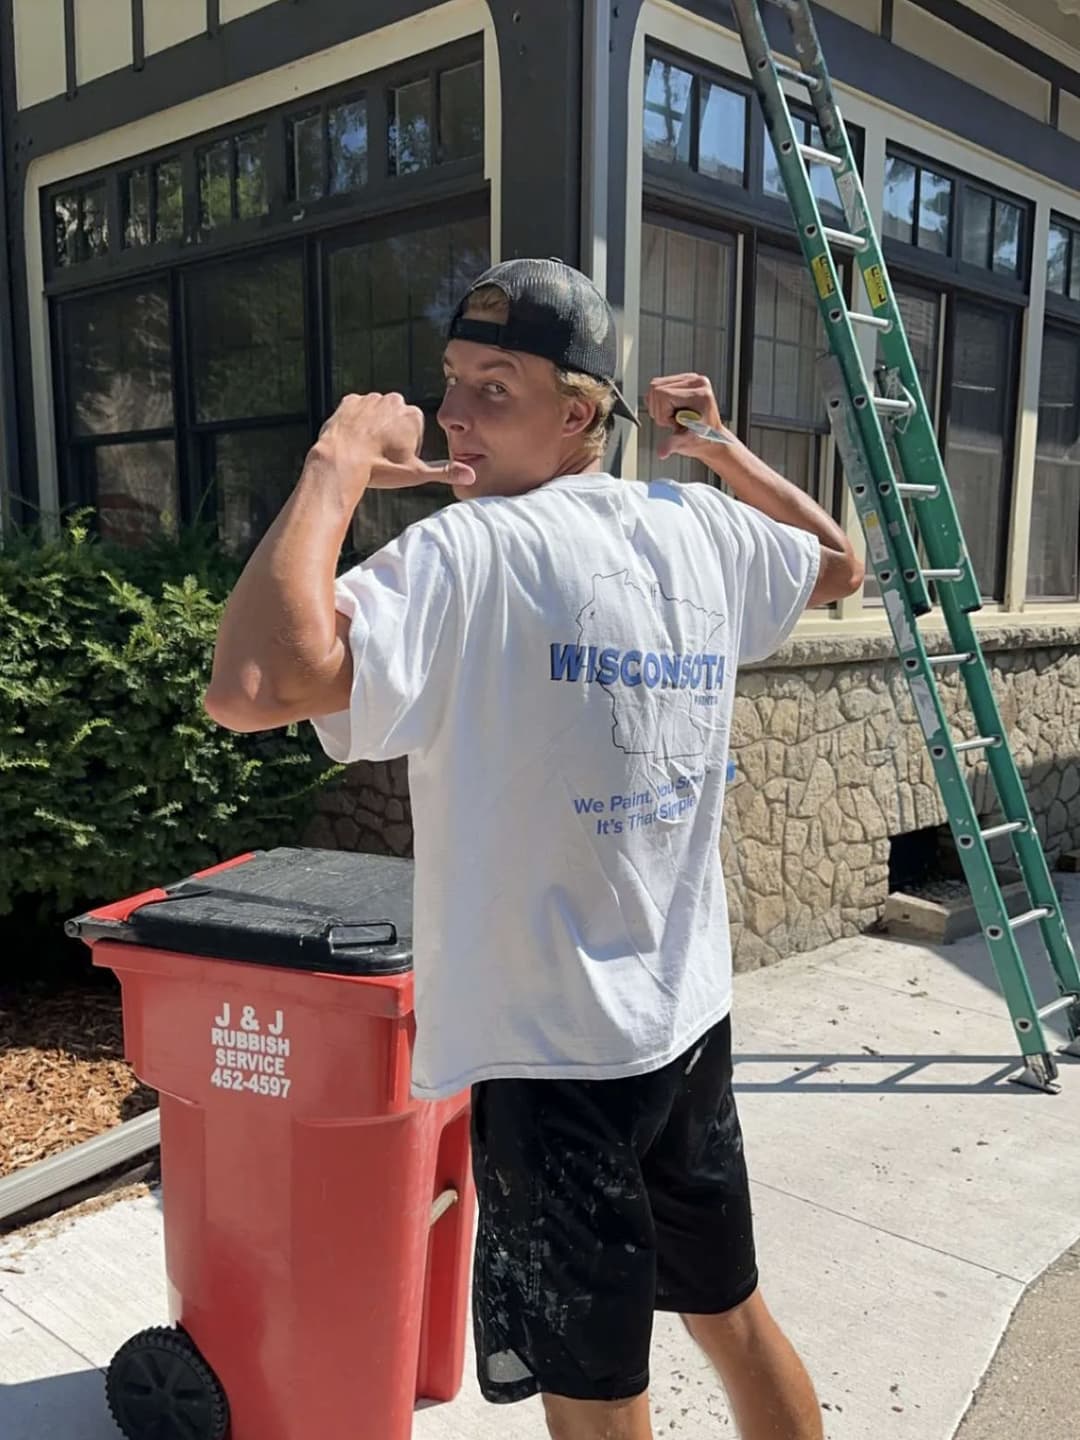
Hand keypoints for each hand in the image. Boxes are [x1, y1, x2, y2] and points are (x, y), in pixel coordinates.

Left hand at [311, 393, 475, 496]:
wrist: (341, 460)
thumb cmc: (380, 468)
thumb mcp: (417, 473)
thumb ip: (445, 472)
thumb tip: (471, 476)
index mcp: (413, 415)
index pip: (414, 431)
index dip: (406, 449)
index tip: (396, 461)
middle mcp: (394, 400)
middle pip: (395, 420)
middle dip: (390, 435)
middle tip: (380, 456)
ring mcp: (370, 398)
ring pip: (375, 415)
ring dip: (372, 428)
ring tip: (365, 449)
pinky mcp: (349, 400)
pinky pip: (355, 411)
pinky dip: (354, 423)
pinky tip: (352, 439)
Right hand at [645, 373, 727, 459]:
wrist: (711, 437)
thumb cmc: (703, 439)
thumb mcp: (686, 442)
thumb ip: (672, 444)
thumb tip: (661, 452)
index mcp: (700, 394)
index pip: (662, 394)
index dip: (662, 413)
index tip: (675, 424)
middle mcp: (697, 382)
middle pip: (656, 388)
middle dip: (660, 410)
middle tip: (674, 421)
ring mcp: (691, 379)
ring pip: (655, 386)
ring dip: (659, 406)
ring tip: (674, 416)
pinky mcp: (685, 380)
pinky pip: (659, 386)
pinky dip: (660, 402)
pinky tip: (672, 410)